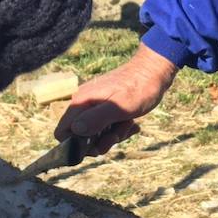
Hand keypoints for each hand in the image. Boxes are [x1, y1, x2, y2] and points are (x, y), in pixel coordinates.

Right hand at [55, 44, 178, 154]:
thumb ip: (96, 119)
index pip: (62, 132)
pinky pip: (106, 127)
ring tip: (128, 123)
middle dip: (99, 142)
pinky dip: (118, 129)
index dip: (75, 146)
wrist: (155, 70)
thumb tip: (75, 130)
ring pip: (96, 134)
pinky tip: (131, 123)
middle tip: (117, 135)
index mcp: (81, 103)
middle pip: (80, 137)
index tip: (96, 147)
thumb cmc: (139, 88)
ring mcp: (94, 105)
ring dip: (112, 135)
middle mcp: (84, 104)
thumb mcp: (119, 107)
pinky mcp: (105, 107)